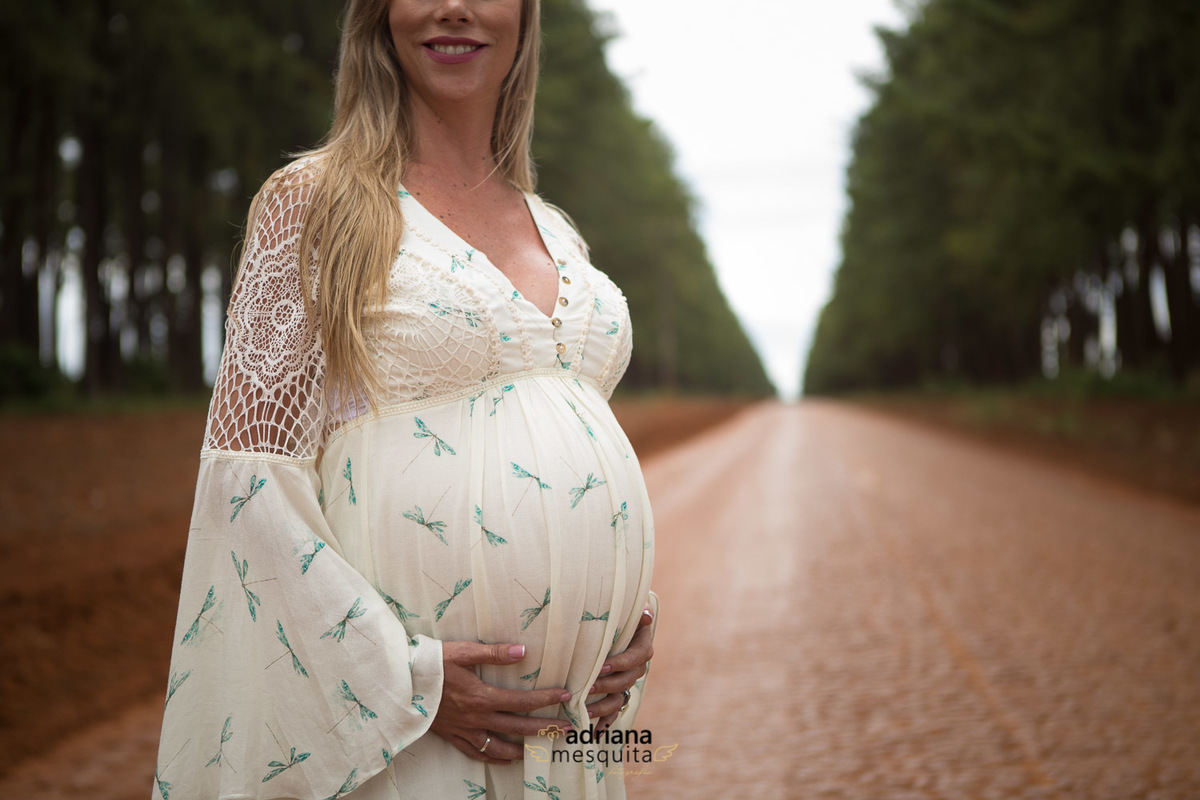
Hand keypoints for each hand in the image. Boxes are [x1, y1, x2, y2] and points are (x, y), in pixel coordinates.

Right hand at [431, 642, 573, 763]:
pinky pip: (475, 752)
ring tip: (540, 748)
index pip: (522, 701)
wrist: (398, 683)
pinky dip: (493, 757)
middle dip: (545, 729)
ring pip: (498, 746)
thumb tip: (523, 651)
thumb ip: (494, 653)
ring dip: (522, 748)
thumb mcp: (462, 651)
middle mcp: (476, 717)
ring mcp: (463, 729)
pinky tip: (505, 758)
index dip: (546, 699)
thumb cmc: (430, 663)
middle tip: (567, 729)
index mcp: (481, 696)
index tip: (566, 697)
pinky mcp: (451, 735)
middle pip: (517, 727)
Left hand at [586, 606, 653, 731]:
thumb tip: (646, 616)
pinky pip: (614, 710)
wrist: (610, 622)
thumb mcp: (626, 609)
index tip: (603, 665)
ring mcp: (626, 681)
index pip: (636, 657)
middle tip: (587, 687)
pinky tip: (594, 734)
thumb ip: (635, 612)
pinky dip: (606, 723)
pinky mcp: (615, 691)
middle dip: (607, 685)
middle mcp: (636, 667)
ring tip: (584, 710)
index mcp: (641, 647)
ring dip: (603, 707)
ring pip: (619, 698)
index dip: (621, 663)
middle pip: (627, 680)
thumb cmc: (617, 613)